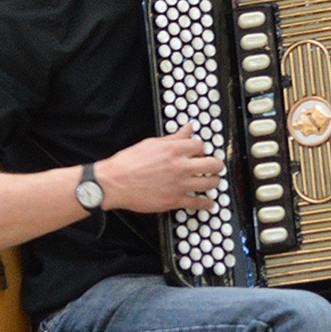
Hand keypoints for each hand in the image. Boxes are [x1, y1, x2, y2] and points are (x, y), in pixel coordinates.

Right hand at [94, 125, 222, 213]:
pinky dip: (206, 203)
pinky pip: (197, 203)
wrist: (114, 183)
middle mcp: (180, 166)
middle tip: (214, 167)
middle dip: (216, 165)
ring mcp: (179, 185)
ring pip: (210, 183)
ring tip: (212, 182)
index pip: (200, 145)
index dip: (201, 149)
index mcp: (173, 150)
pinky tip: (209, 203)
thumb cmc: (128, 163)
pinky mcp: (174, 201)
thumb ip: (173, 137)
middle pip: (212, 164)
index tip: (199, 153)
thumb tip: (188, 128)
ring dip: (214, 182)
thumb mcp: (151, 144)